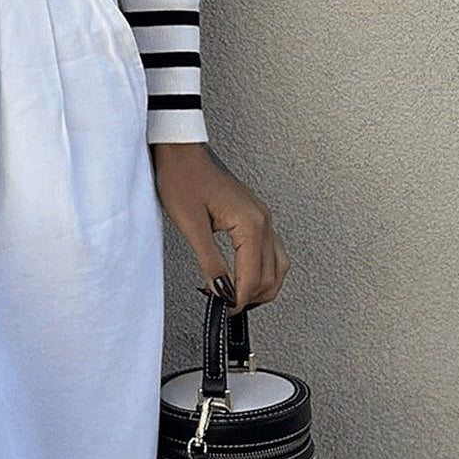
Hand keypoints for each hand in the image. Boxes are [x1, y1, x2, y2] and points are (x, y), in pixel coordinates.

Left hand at [150, 142, 289, 311]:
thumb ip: (210, 263)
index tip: (223, 310)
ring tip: (237, 297)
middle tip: (226, 306)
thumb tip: (221, 292)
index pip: (253, 279)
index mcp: (250, 224)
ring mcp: (262, 216)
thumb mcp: (191, 225)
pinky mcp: (255, 214)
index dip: (238, 301)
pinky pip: (271, 251)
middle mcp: (263, 220)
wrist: (180, 148)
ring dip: (262, 287)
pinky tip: (245, 275)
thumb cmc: (182, 177)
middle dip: (252, 298)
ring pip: (278, 266)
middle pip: (272, 277)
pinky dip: (263, 270)